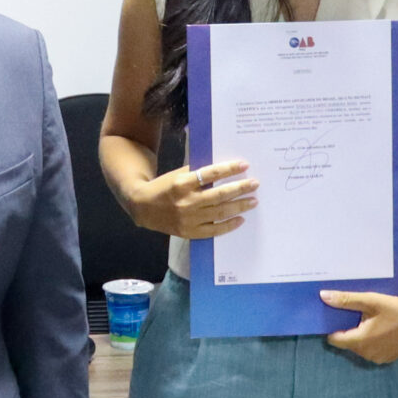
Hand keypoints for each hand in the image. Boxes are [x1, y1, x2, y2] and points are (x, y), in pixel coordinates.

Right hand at [123, 159, 256, 238]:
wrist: (143, 208)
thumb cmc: (164, 187)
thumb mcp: (177, 175)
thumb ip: (197, 173)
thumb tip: (224, 169)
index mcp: (182, 183)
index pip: (210, 174)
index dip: (229, 169)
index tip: (244, 165)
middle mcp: (186, 202)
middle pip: (219, 195)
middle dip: (240, 188)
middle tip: (255, 183)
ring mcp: (188, 219)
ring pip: (220, 213)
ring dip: (239, 206)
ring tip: (253, 201)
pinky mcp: (189, 232)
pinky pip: (214, 230)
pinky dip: (229, 225)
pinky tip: (240, 219)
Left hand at [321, 285, 397, 364]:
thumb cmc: (397, 308)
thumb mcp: (371, 300)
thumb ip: (346, 300)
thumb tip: (323, 296)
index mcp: (360, 341)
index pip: (335, 339)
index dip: (332, 328)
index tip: (336, 317)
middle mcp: (367, 354)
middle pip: (348, 343)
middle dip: (349, 330)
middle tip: (357, 315)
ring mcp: (378, 359)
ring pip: (359, 348)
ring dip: (361, 336)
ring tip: (370, 321)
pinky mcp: (388, 359)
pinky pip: (372, 351)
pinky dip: (372, 342)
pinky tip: (380, 329)